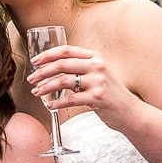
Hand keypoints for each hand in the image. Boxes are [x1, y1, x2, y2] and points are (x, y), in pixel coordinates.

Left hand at [26, 44, 140, 129]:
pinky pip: (70, 99)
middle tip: (31, 79)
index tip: (35, 61)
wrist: (130, 111)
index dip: (48, 54)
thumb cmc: (110, 94)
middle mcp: (97, 66)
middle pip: (62, 64)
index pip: (66, 50)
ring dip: (46, 87)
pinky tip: (50, 105)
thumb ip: (80, 69)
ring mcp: (98, 81)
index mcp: (95, 57)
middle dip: (42, 71)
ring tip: (37, 92)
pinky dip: (57, 103)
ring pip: (63, 80)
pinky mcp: (97, 97)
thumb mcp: (97, 75)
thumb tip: (52, 69)